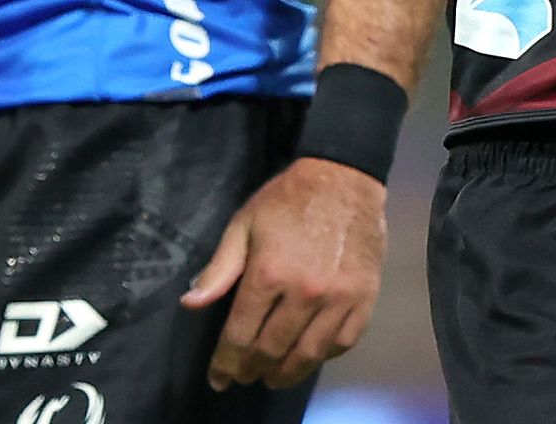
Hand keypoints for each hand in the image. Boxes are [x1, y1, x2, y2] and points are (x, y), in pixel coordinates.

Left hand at [181, 158, 384, 389]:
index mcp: (268, 274)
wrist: (344, 178)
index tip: (218, 378)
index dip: (225, 362)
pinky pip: (343, 342)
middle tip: (243, 376)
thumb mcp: (243, 225)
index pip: (240, 335)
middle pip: (272, 350)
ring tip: (273, 377)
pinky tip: (309, 356)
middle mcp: (304, 292)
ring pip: (308, 354)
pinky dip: (323, 356)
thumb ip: (219, 268)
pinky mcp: (365, 297)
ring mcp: (339, 298)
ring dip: (287, 373)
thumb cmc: (287, 200)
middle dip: (252, 369)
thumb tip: (190, 304)